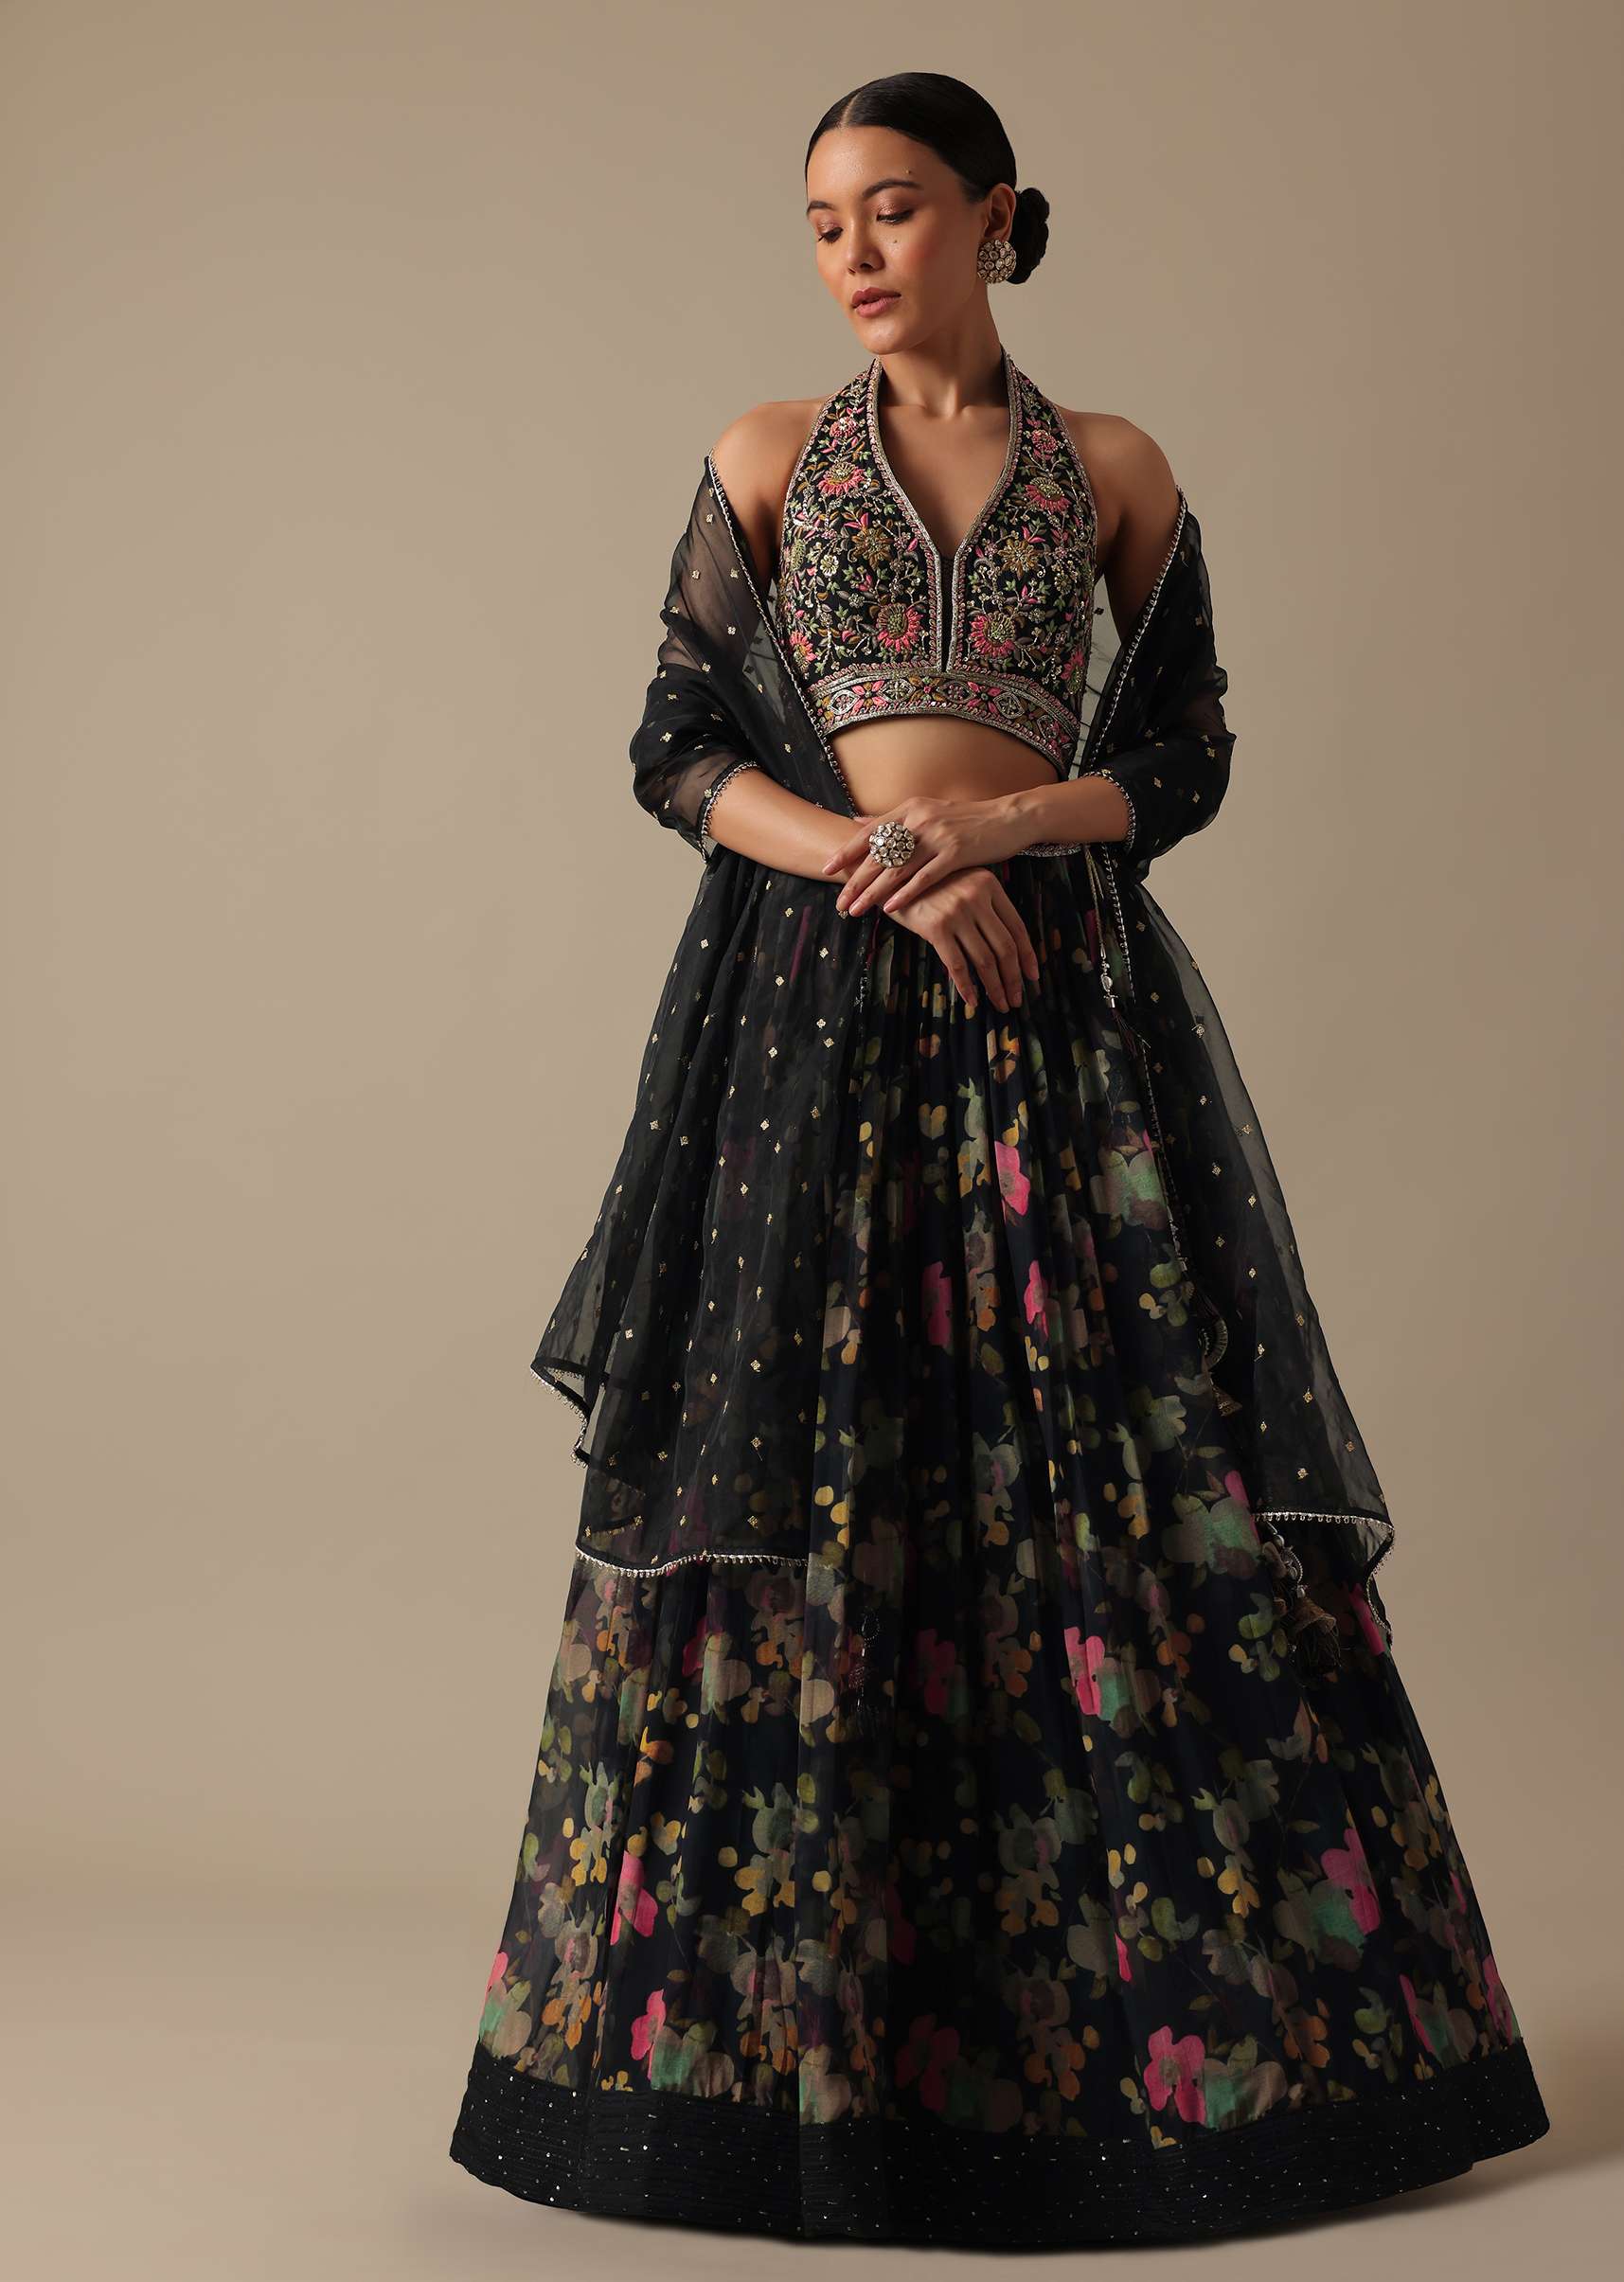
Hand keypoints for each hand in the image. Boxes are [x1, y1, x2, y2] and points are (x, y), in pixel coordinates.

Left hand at [820, 792, 1034, 917]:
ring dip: (873, 893)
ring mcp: (938, 836)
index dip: (847, 851)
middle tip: (838, 902)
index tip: (827, 868)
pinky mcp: (957, 853)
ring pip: (897, 869)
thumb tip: (858, 819)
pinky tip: (889, 909)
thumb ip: (893, 819)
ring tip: (855, 911)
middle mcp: (920, 819)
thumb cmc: (966, 820)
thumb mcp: (927, 811)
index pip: (870, 832)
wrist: (1008, 818)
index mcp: (910, 808)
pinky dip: (905, 894)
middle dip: (855, 881)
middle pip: (879, 855)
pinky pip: (924, 878)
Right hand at [876, 866, 1040, 1016]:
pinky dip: (967, 987)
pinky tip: (973, 1001)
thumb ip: (984, 906)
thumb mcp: (962, 883)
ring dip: (995, 987)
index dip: (1027, 956)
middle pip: (1005, 947)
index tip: (1033, 976)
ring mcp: (957, 912)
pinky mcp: (936, 927)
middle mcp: (977, 897)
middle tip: (1015, 999)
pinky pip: (957, 965)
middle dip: (1013, 978)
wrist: (889, 874)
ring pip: (985, 960)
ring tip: (1000, 1004)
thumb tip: (1005, 948)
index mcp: (989, 885)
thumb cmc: (927, 884)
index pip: (1017, 927)